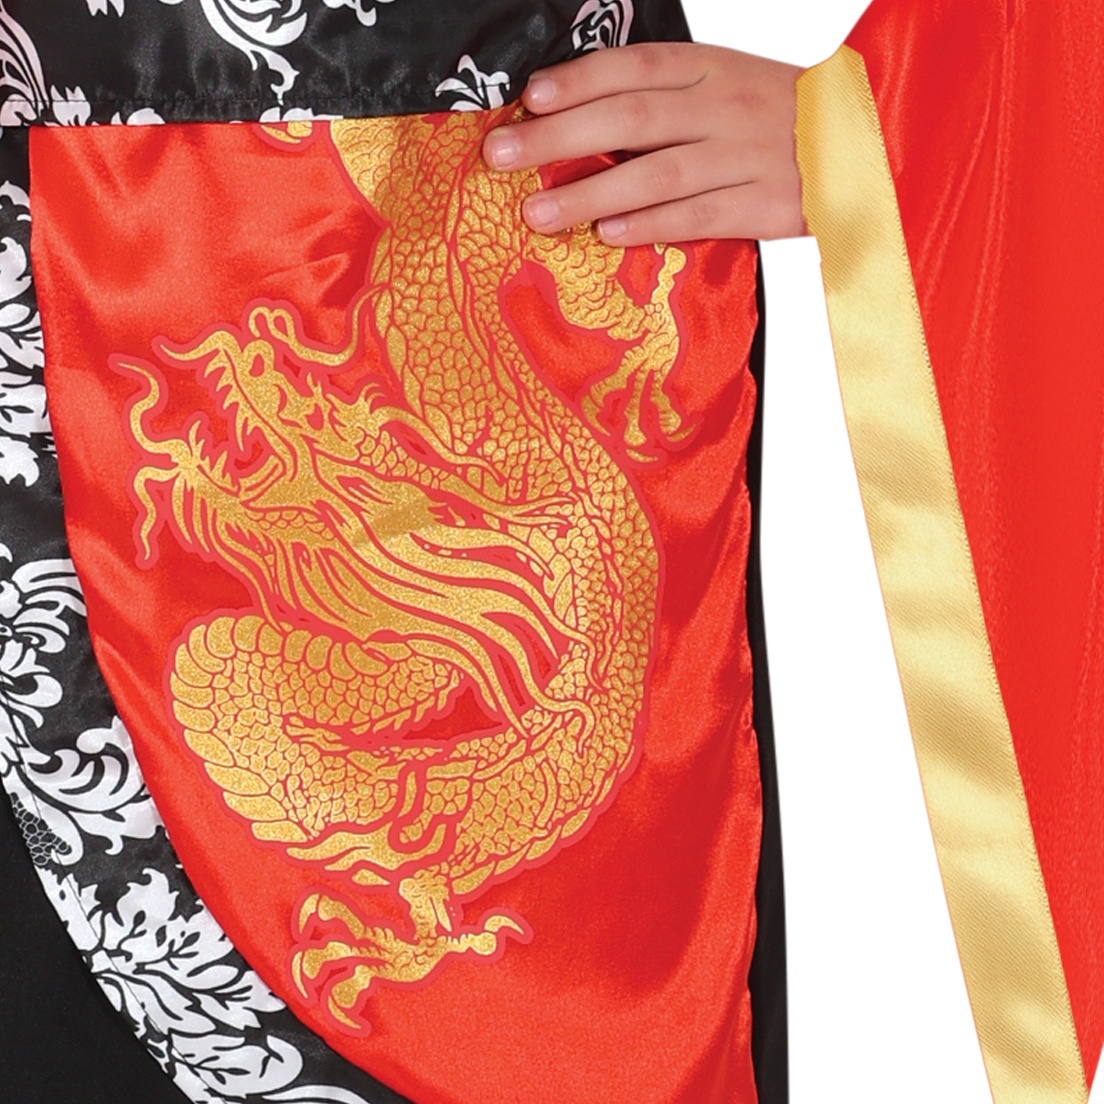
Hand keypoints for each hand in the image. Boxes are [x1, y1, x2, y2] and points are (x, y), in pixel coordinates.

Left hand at [481, 42, 806, 245]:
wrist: (866, 143)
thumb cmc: (775, 117)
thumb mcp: (725, 86)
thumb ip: (664, 101)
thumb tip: (579, 122)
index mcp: (712, 68)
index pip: (635, 66)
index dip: (579, 80)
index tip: (528, 98)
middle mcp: (724, 105)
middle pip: (631, 117)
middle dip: (558, 137)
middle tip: (501, 156)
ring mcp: (746, 155)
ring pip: (657, 173)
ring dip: (591, 194)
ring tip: (538, 213)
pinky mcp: (765, 203)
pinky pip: (699, 215)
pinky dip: (651, 225)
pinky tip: (608, 236)